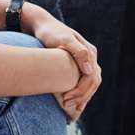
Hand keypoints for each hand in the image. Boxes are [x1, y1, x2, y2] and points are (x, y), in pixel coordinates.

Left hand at [26, 5, 100, 119]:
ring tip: (71, 108)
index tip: (65, 100)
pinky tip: (74, 102)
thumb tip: (89, 71)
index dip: (80, 91)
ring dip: (83, 97)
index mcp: (89, 51)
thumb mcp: (63, 40)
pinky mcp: (78, 63)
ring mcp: (86, 60)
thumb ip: (78, 52)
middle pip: (93, 83)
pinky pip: (85, 81)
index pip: (91, 78)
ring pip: (91, 84)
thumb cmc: (50, 33)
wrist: (41, 25)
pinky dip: (82, 93)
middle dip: (81, 97)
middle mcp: (90, 56)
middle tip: (66, 106)